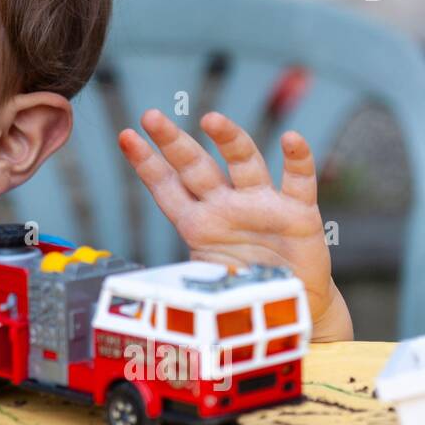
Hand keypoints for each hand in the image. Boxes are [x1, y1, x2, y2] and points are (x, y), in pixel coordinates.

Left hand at [117, 108, 352, 340]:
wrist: (290, 309)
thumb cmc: (242, 289)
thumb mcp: (205, 285)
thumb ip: (183, 281)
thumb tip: (146, 297)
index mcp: (199, 223)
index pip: (167, 187)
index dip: (146, 163)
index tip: (125, 136)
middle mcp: (226, 206)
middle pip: (196, 167)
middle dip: (173, 142)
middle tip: (151, 116)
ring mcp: (262, 206)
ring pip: (243, 163)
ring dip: (229, 139)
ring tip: (211, 119)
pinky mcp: (299, 214)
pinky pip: (298, 181)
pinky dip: (298, 160)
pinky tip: (292, 138)